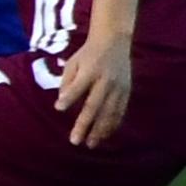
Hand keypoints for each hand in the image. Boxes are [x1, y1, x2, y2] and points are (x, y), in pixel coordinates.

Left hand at [50, 30, 133, 147]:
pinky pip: (120, 111)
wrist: (114, 41)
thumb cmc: (88, 54)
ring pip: (109, 112)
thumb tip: (62, 102)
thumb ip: (67, 81)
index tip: (59, 108)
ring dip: (100, 130)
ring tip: (91, 144)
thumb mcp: (73, 62)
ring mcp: (118, 87)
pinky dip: (113, 124)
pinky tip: (105, 135)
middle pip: (94, 105)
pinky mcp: (127, 91)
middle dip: (84, 124)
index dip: (69, 97)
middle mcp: (106, 80)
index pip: (78, 86)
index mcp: (90, 70)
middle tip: (75, 141)